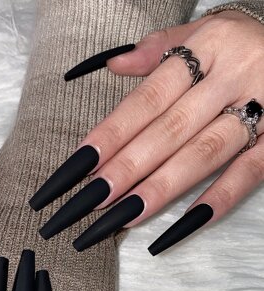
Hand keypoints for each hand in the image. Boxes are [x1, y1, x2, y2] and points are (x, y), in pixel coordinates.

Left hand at [32, 11, 263, 253]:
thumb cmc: (246, 42)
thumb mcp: (206, 31)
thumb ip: (159, 47)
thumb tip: (114, 64)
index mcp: (209, 48)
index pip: (149, 98)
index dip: (112, 132)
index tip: (79, 163)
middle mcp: (234, 77)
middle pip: (170, 129)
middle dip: (127, 167)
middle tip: (91, 199)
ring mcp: (263, 110)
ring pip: (203, 154)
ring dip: (161, 187)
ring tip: (123, 215)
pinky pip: (248, 174)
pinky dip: (217, 199)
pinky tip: (183, 224)